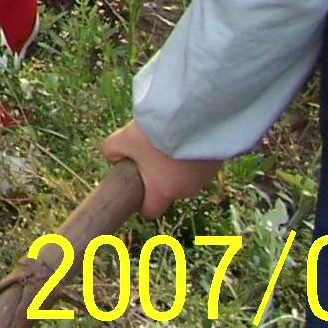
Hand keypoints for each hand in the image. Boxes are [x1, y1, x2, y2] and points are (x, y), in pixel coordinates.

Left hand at [100, 118, 224, 217]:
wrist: (194, 115)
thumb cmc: (157, 132)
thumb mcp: (123, 139)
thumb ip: (111, 151)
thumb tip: (113, 157)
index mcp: (163, 191)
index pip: (150, 212)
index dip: (139, 202)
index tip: (135, 186)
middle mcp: (186, 190)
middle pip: (167, 190)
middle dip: (157, 175)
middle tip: (150, 150)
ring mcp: (204, 178)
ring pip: (184, 176)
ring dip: (176, 163)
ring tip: (170, 139)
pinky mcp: (216, 163)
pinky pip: (199, 163)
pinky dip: (191, 154)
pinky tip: (186, 136)